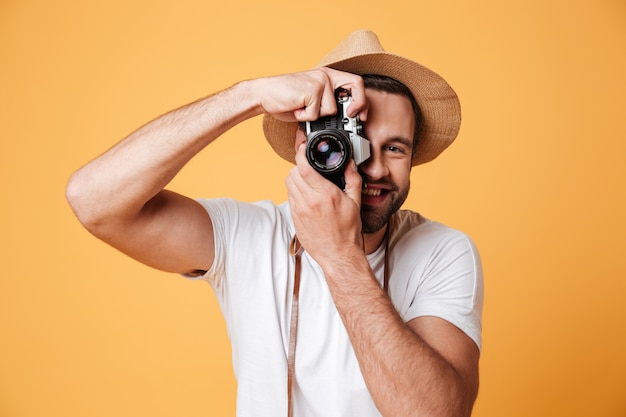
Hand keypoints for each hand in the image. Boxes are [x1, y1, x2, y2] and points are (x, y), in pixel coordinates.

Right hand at [256, 67, 367, 122]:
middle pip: (355, 88)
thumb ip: (326, 103)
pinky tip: (296, 108)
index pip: (355, 82)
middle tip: (352, 116)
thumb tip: (343, 120)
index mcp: (327, 75)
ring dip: (316, 116)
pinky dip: (305, 118)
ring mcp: (319, 81)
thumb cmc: (286, 98)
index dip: (362, 99)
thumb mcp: (311, 99)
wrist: (264, 93)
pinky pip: (315, 114)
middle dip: (357, 106)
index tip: (360, 115)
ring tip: (303, 108)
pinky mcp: (311, 90)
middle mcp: (325, 75)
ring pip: (331, 110)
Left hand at [285, 140, 364, 265]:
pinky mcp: (295, 219)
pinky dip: (295, 192)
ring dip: (296, 179)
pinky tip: (306, 196)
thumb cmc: (348, 232)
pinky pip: (289, 198)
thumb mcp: (355, 203)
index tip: (303, 148)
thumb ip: (353, 180)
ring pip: (288, 184)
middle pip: (293, 173)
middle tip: (308, 168)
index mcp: (325, 195)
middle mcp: (309, 202)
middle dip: (300, 167)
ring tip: (307, 181)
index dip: (301, 154)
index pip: (304, 167)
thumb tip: (350, 164)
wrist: (338, 255)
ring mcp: (300, 211)